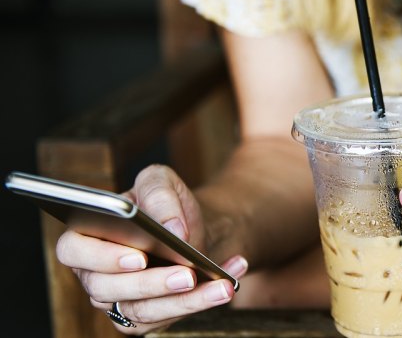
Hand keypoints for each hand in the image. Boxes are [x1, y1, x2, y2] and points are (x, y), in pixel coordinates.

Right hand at [55, 165, 248, 333]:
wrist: (192, 227)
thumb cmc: (166, 205)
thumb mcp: (162, 182)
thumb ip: (160, 194)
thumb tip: (172, 228)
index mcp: (86, 236)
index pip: (74, 251)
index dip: (102, 257)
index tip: (139, 256)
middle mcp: (95, 274)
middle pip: (110, 289)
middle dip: (152, 283)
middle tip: (187, 274)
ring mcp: (118, 300)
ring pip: (142, 311)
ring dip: (186, 300)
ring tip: (221, 286)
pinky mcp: (144, 318)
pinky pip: (169, 318)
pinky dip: (202, 301)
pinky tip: (228, 283)